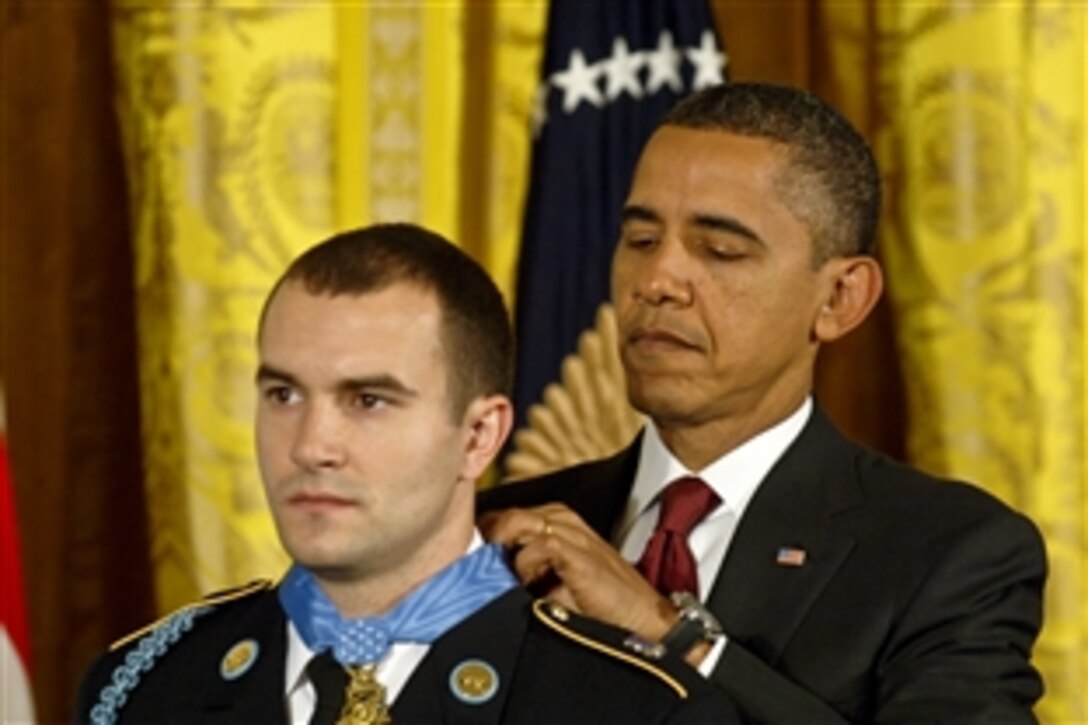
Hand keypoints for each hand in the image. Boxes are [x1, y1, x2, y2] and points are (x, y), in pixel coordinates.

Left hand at [479, 504, 677, 642]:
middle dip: (484, 542)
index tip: (467, 561)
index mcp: (555, 520)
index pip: (503, 516)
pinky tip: (530, 586)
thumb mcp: (554, 581)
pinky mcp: (577, 550)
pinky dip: (526, 566)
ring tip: (500, 579)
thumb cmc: (598, 604)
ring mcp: (571, 531)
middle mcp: (561, 518)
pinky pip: (537, 545)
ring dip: (501, 552)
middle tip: (474, 572)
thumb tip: (482, 576)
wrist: (641, 618)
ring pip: (514, 523)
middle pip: (502, 515)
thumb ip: (524, 570)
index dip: (483, 536)